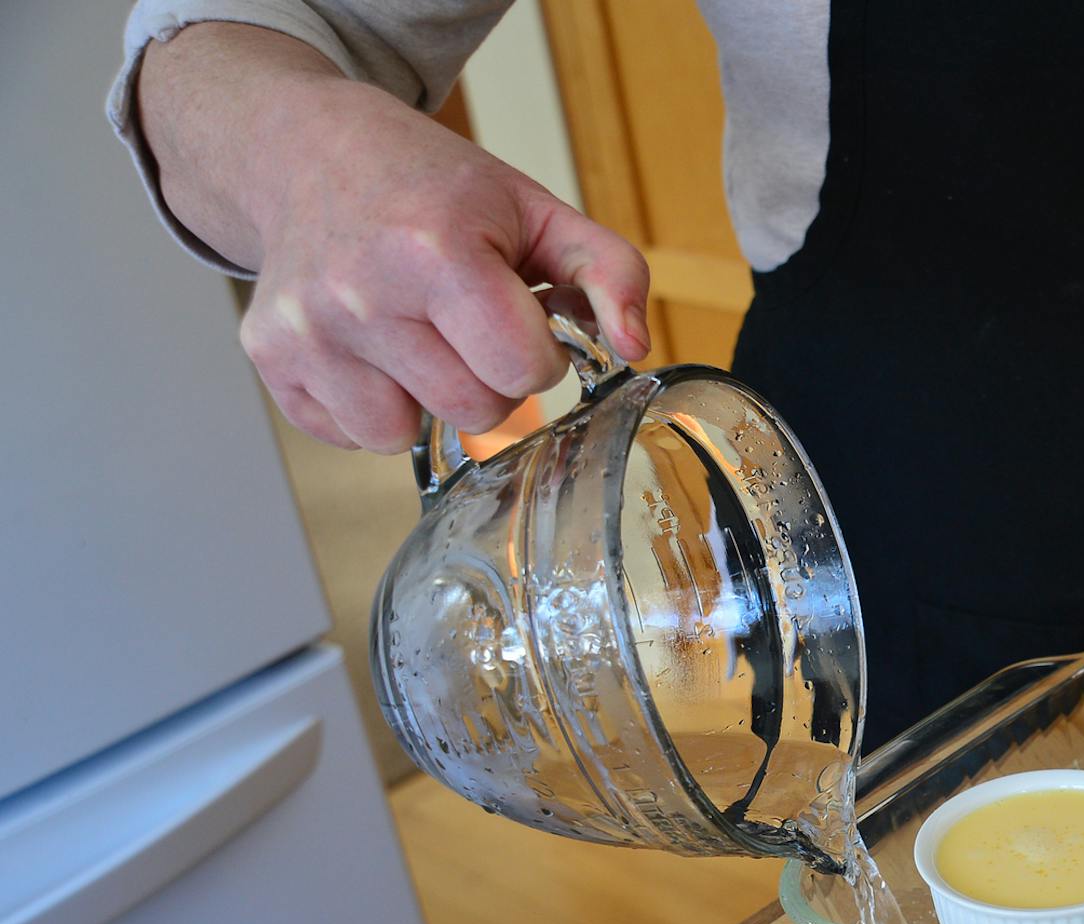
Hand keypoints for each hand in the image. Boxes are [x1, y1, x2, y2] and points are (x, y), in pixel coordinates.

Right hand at [140, 27, 648, 451]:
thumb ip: (610, 270)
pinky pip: (349, 434)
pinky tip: (372, 350)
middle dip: (488, 377)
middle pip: (475, 411)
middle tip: (465, 322)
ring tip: (416, 335)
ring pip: (406, 436)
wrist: (307, 151)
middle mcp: (361, 296)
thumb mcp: (535, 208)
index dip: (537, 351)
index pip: (524, 369)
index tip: (516, 315)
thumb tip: (633, 345)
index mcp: (436, 252)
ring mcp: (309, 332)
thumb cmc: (431, 188)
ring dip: (427, 398)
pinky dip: (371, 406)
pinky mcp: (272, 358)